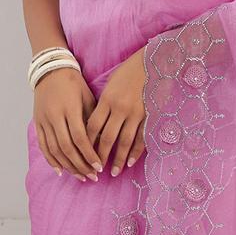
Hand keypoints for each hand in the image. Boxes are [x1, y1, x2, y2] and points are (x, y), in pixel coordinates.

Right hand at [33, 66, 102, 180]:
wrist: (50, 71)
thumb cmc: (74, 84)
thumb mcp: (87, 97)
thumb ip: (92, 120)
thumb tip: (100, 145)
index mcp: (69, 109)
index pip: (80, 138)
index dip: (90, 155)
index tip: (99, 167)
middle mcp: (54, 116)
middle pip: (67, 148)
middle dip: (81, 165)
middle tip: (92, 176)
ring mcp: (43, 121)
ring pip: (55, 150)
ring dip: (68, 166)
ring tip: (80, 176)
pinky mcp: (37, 123)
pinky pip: (43, 145)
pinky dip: (51, 160)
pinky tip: (60, 171)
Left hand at [85, 46, 146, 175]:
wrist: (153, 62)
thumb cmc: (129, 72)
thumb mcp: (111, 85)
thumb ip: (103, 105)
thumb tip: (95, 126)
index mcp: (107, 100)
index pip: (92, 126)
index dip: (86, 143)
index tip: (82, 154)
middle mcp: (120, 108)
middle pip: (106, 138)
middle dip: (100, 156)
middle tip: (96, 170)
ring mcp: (136, 113)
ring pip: (124, 142)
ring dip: (118, 159)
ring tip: (114, 171)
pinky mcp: (149, 116)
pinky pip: (141, 138)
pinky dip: (136, 152)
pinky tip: (131, 162)